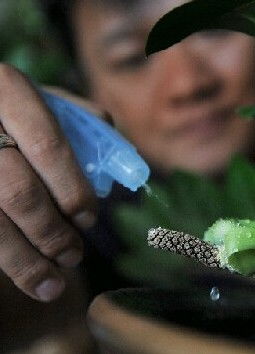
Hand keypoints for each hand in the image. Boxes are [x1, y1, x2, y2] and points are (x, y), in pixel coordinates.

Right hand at [0, 64, 97, 301]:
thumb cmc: (18, 111)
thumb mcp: (47, 102)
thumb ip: (85, 122)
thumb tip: (122, 162)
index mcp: (7, 89)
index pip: (48, 145)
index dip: (72, 188)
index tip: (89, 218)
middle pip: (17, 192)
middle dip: (51, 233)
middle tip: (74, 256)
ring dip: (24, 261)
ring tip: (52, 283)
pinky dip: (5, 259)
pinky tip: (24, 275)